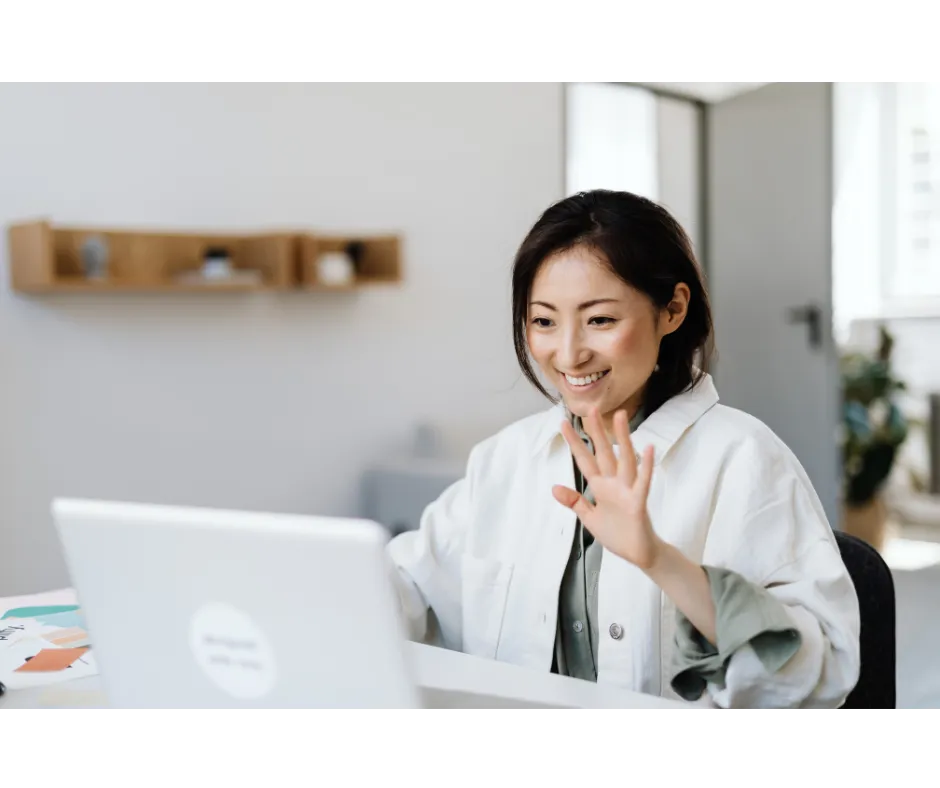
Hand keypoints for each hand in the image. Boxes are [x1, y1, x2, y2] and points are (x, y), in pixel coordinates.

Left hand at [552, 408, 664, 570]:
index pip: (585, 460)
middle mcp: (614, 484)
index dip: (574, 442)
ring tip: (620, 417)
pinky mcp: (639, 503)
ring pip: (625, 459)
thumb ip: (575, 502)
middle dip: (596, 432)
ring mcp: (628, 491)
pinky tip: (647, 449)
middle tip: (590, 408)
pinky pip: (643, 482)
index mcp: (601, 487)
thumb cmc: (618, 534)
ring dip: (623, 439)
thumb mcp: (589, 518)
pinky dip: (646, 466)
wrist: (639, 555)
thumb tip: (554, 488)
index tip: (563, 423)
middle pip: (604, 452)